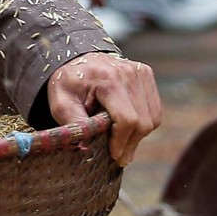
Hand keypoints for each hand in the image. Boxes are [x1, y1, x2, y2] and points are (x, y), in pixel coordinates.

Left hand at [46, 53, 161, 166]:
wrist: (76, 58)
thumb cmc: (68, 82)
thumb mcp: (61, 103)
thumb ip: (74, 124)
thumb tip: (87, 148)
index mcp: (107, 79)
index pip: (127, 119)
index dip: (122, 142)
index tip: (113, 155)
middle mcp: (128, 73)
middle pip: (143, 121)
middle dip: (131, 144)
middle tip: (120, 157)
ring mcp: (140, 72)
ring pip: (153, 117)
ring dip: (139, 135)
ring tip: (123, 142)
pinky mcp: (146, 74)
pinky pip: (155, 108)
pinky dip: (145, 122)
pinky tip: (129, 127)